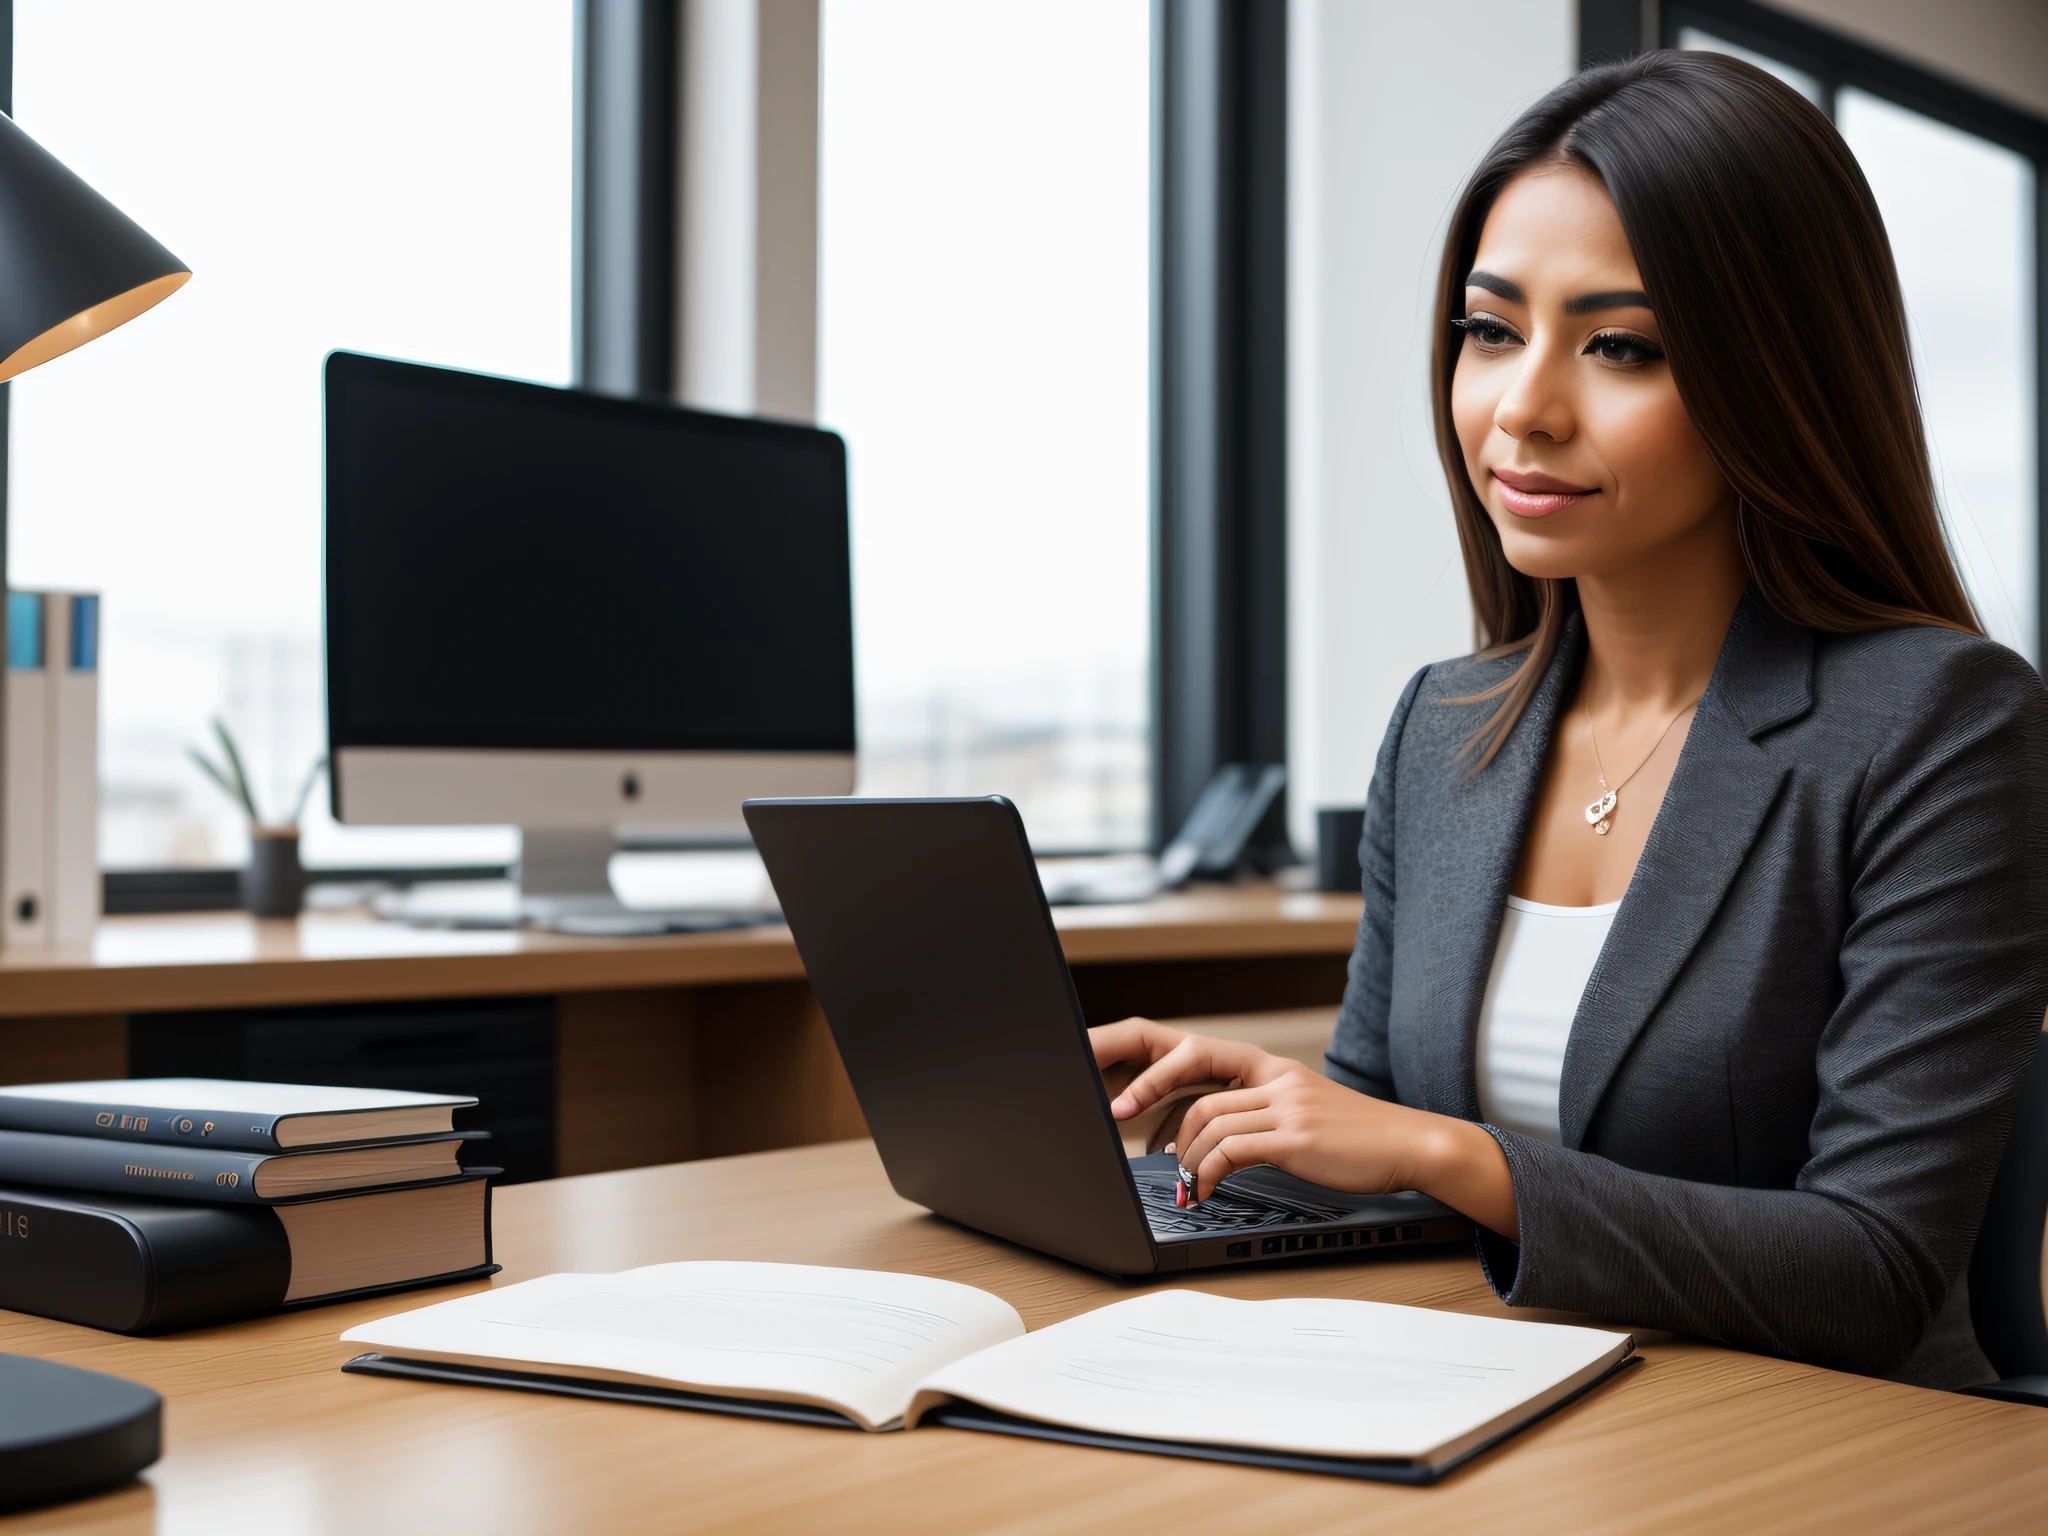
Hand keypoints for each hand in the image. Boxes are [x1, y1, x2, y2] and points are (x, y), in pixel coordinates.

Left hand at [1090, 1017, 1520, 1237]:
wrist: (1408, 1145)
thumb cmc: (1351, 1136)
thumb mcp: (1299, 1108)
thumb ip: (1254, 1110)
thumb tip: (1200, 1133)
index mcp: (1269, 1066)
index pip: (1195, 1049)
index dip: (1152, 1063)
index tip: (1121, 1090)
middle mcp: (1273, 1075)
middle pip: (1191, 1069)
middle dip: (1147, 1090)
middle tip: (1121, 1119)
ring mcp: (1285, 1103)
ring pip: (1207, 1116)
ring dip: (1183, 1151)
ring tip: (1182, 1177)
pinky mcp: (1295, 1136)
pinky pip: (1232, 1148)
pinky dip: (1208, 1171)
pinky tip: (1207, 1188)